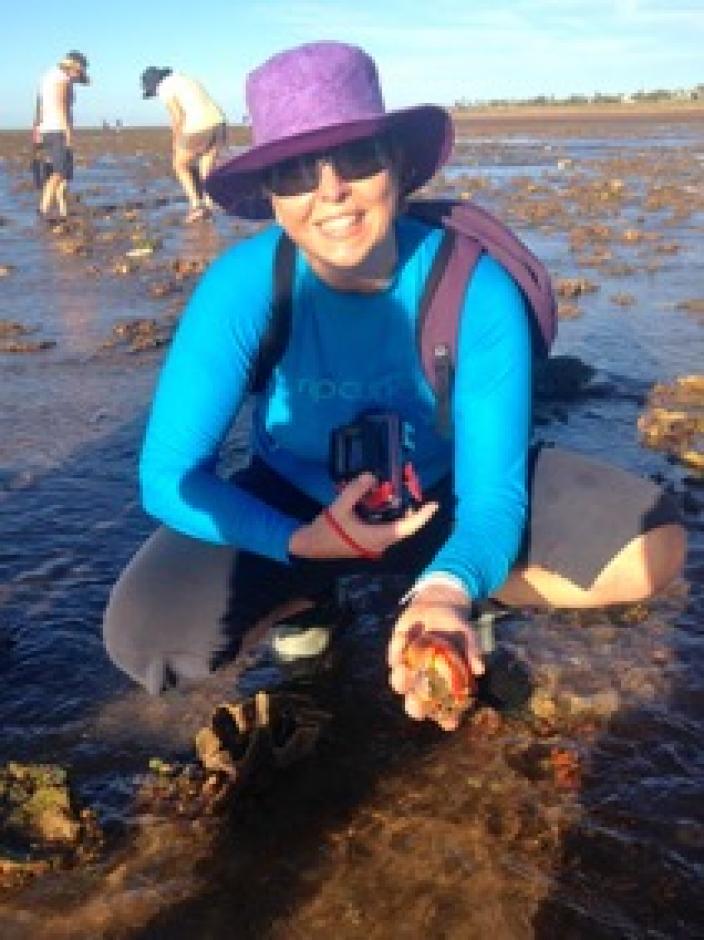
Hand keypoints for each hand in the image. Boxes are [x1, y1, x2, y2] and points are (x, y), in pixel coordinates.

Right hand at [288, 472, 437, 559]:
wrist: (310, 547)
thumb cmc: (326, 530)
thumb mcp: (339, 507)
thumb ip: (356, 490)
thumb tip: (371, 476)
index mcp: (377, 538)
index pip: (408, 527)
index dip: (423, 516)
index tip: (434, 505)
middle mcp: (380, 543)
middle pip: (405, 527)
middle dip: (412, 510)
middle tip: (412, 490)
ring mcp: (375, 545)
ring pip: (396, 528)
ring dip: (400, 513)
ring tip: (399, 494)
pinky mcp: (369, 543)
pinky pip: (387, 529)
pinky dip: (390, 516)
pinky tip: (382, 503)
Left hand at [387, 583, 483, 730]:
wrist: (437, 604)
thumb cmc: (455, 625)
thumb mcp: (467, 634)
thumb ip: (474, 650)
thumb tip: (480, 669)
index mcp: (444, 683)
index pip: (446, 711)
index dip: (448, 719)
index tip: (449, 722)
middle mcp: (425, 681)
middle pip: (417, 706)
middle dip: (416, 707)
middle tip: (418, 699)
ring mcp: (409, 670)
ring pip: (400, 684)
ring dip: (401, 679)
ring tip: (405, 667)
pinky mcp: (396, 654)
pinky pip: (393, 656)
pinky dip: (397, 649)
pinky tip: (405, 636)